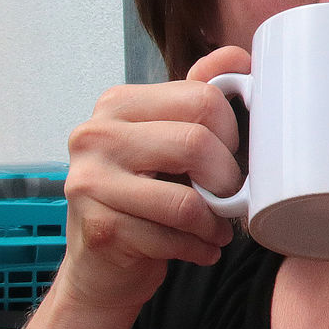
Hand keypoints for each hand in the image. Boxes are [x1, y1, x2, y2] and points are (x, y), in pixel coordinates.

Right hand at [58, 47, 249, 311]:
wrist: (102, 270)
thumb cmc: (142, 204)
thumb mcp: (167, 143)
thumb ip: (196, 99)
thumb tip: (238, 58)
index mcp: (117, 105)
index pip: (200, 97)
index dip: (232, 133)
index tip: (230, 158)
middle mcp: (96, 135)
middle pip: (196, 143)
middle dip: (228, 181)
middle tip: (230, 200)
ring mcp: (91, 182)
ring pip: (187, 201)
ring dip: (216, 223)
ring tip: (217, 230)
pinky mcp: (100, 227)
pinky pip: (173, 238)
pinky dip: (199, 249)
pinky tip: (200, 249)